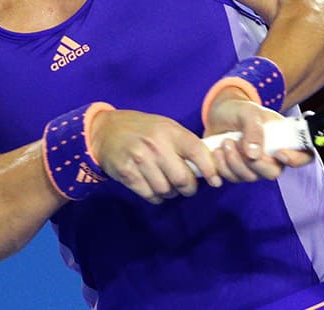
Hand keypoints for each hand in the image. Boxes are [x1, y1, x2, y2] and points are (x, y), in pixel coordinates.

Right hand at [87, 110, 221, 203]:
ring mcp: (140, 160)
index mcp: (170, 132)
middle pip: (182, 178)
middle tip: (187, 187)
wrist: (107, 130)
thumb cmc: (143, 129)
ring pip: (166, 190)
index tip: (216, 180)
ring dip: (171, 193)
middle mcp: (156, 145)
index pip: (197, 151)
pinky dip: (156, 197)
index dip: (210, 169)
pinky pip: (150, 195)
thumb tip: (208, 166)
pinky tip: (154, 189)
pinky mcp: (127, 173)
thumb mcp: (166, 127)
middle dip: (189, 188)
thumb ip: (185, 144)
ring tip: (168, 186)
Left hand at [204, 89, 313, 182]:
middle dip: (254, 163)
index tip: (279, 153)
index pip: (304, 156)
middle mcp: (273, 157)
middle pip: (273, 173)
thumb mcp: (248, 112)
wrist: (219, 114)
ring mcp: (255, 166)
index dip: (297, 159)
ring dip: (233, 161)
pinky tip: (217, 151)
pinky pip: (232, 178)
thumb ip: (254, 129)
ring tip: (225, 142)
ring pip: (250, 177)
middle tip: (236, 143)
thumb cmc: (240, 111)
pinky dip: (222, 167)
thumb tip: (254, 155)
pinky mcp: (237, 171)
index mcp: (284, 140)